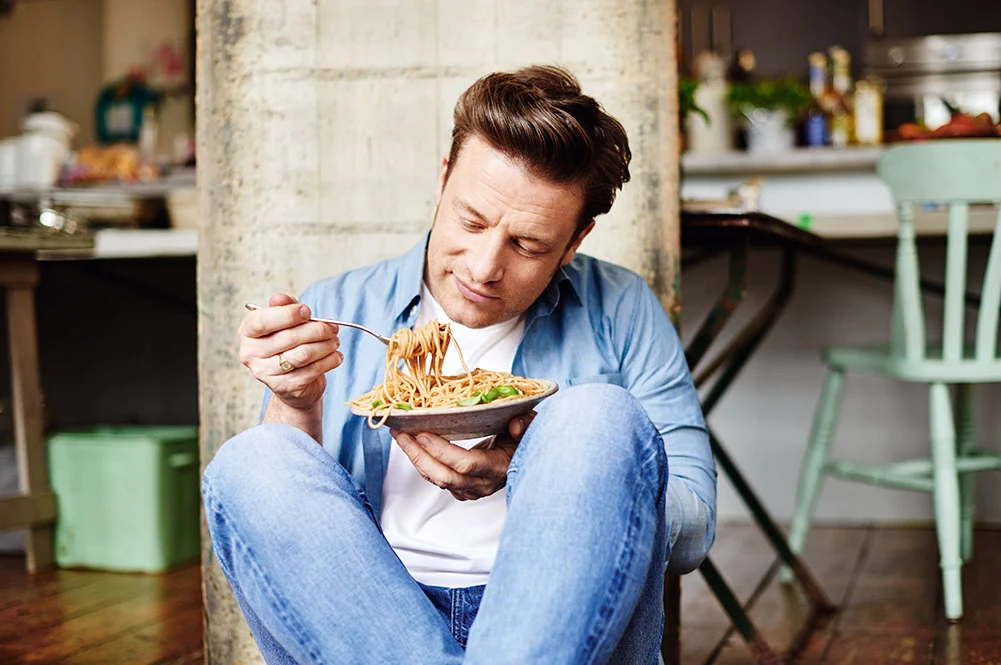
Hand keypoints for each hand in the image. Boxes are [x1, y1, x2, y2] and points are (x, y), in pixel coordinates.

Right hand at [238, 293, 342, 411]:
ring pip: (303, 354)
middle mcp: (251, 354)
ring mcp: (266, 373)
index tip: (307, 311)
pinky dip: (330, 360)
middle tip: (332, 328)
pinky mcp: (285, 387)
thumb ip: (284, 307)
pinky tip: (335, 355)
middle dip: (317, 330)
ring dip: (326, 345)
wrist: (291, 382)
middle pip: (289, 337)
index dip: (287, 314)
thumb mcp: (285, 321)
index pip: (261, 322)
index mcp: (247, 333)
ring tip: (334, 341)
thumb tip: (280, 298)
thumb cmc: (288, 345)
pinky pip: (313, 370)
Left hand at [391, 412, 535, 500]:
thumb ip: (527, 424)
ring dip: (416, 458)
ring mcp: (471, 490)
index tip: (423, 434)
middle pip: (444, 476)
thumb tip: (514, 424)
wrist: (526, 461)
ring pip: (436, 480)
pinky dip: (422, 463)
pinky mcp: (462, 490)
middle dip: (418, 455)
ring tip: (401, 436)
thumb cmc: (527, 442)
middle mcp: (483, 484)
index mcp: (499, 468)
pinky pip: (437, 479)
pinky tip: (413, 446)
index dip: (442, 451)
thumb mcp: (532, 427)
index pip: (466, 465)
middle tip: (402, 434)